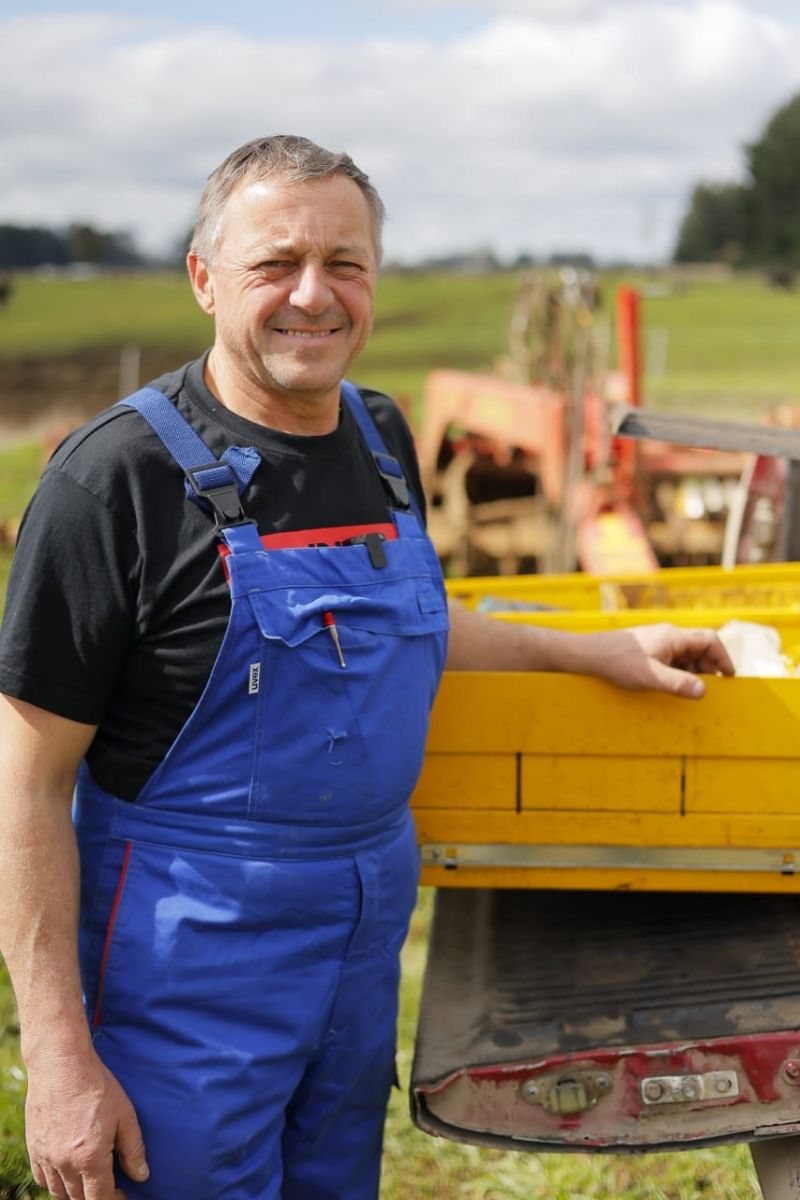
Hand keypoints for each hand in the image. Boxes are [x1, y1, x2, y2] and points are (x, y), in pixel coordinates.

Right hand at [25, 1047, 147, 1198]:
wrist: (61, 1064)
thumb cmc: (97, 1086)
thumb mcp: (125, 1114)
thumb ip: (133, 1149)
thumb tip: (141, 1176)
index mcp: (90, 1158)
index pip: (101, 1198)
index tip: (124, 1196)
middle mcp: (65, 1164)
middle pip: (80, 1199)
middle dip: (96, 1198)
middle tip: (111, 1190)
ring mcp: (46, 1157)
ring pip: (59, 1193)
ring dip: (76, 1194)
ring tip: (90, 1184)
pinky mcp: (34, 1147)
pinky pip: (42, 1179)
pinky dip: (55, 1183)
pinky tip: (67, 1175)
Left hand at [582, 623, 734, 697]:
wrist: (588, 654)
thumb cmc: (617, 662)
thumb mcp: (650, 677)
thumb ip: (677, 684)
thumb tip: (703, 691)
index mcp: (673, 637)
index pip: (709, 639)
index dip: (723, 658)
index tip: (729, 677)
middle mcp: (668, 635)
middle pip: (700, 647)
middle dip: (709, 668)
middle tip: (709, 689)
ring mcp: (658, 641)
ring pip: (686, 654)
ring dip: (693, 672)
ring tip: (689, 690)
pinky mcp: (649, 649)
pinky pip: (673, 658)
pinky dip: (678, 671)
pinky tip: (671, 685)